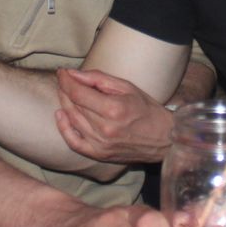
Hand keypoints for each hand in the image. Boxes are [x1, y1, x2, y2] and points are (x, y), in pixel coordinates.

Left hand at [54, 68, 174, 164]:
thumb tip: (73, 73)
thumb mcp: (127, 87)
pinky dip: (64, 128)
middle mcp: (104, 128)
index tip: (62, 72)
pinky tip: (61, 114)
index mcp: (113, 109)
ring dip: (64, 103)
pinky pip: (73, 142)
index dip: (66, 80)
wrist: (164, 139)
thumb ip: (98, 79)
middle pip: (72, 105)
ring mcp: (100, 144)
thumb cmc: (147, 109)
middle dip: (64, 89)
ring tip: (65, 92)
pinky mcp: (99, 154)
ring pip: (72, 120)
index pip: (78, 93)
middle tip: (64, 79)